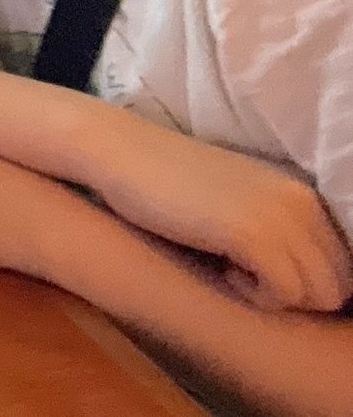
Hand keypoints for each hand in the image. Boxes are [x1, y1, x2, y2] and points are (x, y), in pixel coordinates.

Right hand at [79, 105, 352, 312]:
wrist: (117, 152)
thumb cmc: (166, 183)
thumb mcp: (238, 201)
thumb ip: (277, 227)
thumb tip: (304, 279)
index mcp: (303, 194)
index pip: (343, 267)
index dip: (305, 283)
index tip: (260, 273)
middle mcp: (303, 202)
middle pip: (339, 286)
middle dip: (296, 295)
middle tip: (246, 275)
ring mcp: (281, 215)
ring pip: (321, 295)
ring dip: (278, 296)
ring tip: (234, 271)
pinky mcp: (252, 233)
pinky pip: (284, 293)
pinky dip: (256, 296)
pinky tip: (224, 271)